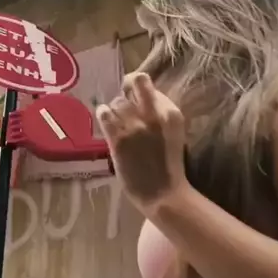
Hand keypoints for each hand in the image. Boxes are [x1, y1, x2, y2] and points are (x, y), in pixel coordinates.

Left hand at [96, 72, 189, 212]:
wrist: (163, 195)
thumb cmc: (169, 167)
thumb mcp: (173, 134)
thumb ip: (161, 116)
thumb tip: (142, 100)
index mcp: (172, 113)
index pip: (149, 84)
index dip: (138, 87)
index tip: (134, 94)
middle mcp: (153, 115)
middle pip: (134, 82)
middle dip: (127, 87)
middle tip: (123, 98)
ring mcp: (135, 126)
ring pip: (117, 101)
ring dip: (115, 108)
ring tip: (116, 120)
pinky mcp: (118, 139)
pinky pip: (105, 114)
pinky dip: (104, 114)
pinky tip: (106, 120)